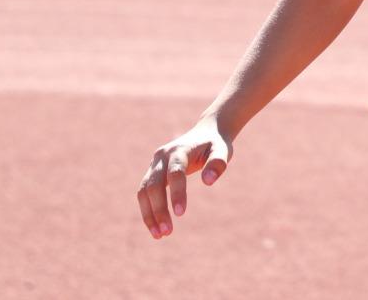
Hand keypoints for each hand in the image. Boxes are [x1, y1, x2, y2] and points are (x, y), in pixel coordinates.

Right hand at [136, 115, 232, 239]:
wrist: (206, 131)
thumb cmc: (215, 144)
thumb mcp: (223, 150)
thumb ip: (218, 163)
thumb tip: (208, 182)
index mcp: (180, 149)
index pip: (175, 172)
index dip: (177, 193)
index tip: (181, 214)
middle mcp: (162, 156)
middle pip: (154, 185)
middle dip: (159, 209)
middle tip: (168, 232)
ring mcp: (155, 164)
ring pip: (144, 191)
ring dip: (149, 214)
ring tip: (159, 235)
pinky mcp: (152, 172)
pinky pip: (144, 193)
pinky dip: (148, 210)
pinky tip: (156, 228)